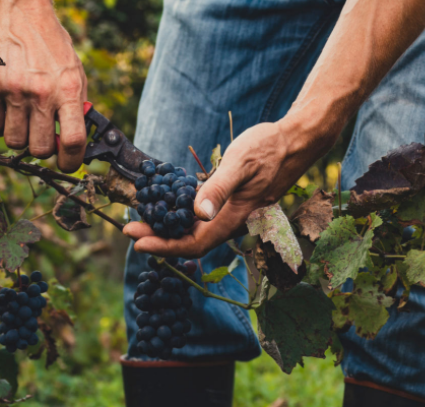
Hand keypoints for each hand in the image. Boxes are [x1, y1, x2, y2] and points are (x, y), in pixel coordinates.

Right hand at [0, 0, 87, 171]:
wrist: (20, 13)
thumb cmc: (51, 47)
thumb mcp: (75, 72)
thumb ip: (76, 107)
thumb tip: (73, 144)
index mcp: (69, 90)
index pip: (74, 141)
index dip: (71, 162)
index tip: (67, 164)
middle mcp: (42, 92)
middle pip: (40, 149)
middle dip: (41, 148)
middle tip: (40, 135)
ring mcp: (15, 91)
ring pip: (14, 142)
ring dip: (19, 136)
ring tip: (22, 117)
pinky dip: (0, 124)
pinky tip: (6, 108)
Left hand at [123, 119, 334, 257]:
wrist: (294, 142)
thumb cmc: (269, 148)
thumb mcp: (242, 163)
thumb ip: (220, 189)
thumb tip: (197, 213)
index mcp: (233, 218)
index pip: (194, 244)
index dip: (164, 247)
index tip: (137, 241)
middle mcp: (231, 222)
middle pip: (190, 242)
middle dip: (159, 240)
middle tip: (129, 229)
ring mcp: (231, 214)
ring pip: (196, 232)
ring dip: (168, 229)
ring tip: (141, 219)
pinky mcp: (229, 204)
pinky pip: (202, 219)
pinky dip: (180, 216)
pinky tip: (165, 206)